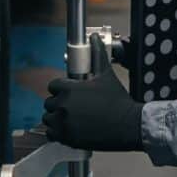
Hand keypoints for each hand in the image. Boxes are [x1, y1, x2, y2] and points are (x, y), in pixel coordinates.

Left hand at [42, 34, 143, 151]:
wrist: (127, 125)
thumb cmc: (118, 100)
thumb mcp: (106, 75)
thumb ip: (98, 54)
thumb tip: (94, 38)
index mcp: (70, 89)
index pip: (53, 85)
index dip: (61, 89)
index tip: (70, 93)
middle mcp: (63, 105)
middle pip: (49, 102)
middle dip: (59, 103)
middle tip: (73, 107)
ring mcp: (64, 123)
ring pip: (48, 118)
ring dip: (56, 117)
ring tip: (70, 118)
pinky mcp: (67, 138)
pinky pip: (51, 133)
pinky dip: (57, 132)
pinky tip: (69, 129)